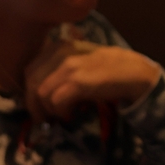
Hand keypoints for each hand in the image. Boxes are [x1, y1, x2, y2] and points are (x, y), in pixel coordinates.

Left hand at [25, 36, 160, 121]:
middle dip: (34, 104)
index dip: (30, 92)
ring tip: (61, 116)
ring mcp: (69, 66)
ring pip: (41, 93)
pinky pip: (56, 101)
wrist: (135, 73)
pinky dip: (60, 112)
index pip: (30, 70)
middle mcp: (61, 52)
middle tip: (44, 118)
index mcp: (58, 46)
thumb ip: (59, 67)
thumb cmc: (109, 69)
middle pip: (31, 82)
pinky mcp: (77, 81)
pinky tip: (71, 114)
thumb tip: (37, 90)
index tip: (38, 106)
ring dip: (49, 110)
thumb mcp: (80, 60)